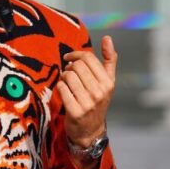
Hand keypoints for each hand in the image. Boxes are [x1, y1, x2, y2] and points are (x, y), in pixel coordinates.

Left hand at [57, 36, 116, 166]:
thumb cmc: (97, 101)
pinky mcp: (75, 111)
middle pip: (76, 66)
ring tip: (66, 82)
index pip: (88, 58)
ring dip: (63, 77)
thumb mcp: (107, 82)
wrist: (90, 130)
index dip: (75, 54)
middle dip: (69, 67)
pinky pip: (61, 89)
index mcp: (108, 82)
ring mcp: (88, 103)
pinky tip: (64, 92)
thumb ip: (109, 60)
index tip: (68, 58)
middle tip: (68, 74)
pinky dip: (60, 88)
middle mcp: (100, 92)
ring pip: (68, 76)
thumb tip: (108, 38)